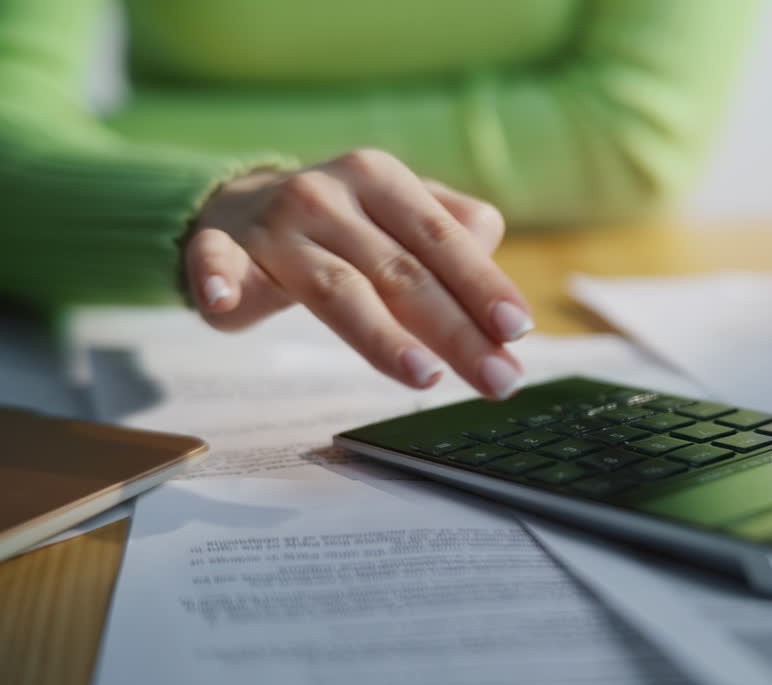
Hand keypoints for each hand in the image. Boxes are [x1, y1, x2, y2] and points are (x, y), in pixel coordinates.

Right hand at [185, 148, 531, 398]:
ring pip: (335, 288)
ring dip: (381, 336)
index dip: (482, 284)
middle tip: (499, 380)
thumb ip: (456, 238)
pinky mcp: (220, 250)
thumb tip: (496, 289)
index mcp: (382, 179)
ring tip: (425, 376)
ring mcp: (273, 225)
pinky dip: (217, 279)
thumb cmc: (345, 222)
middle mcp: (329, 196)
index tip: (517, 329)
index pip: (443, 240)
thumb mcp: (402, 212)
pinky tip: (224, 302)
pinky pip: (216, 262)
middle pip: (402, 272)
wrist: (236, 204)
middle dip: (457, 332)